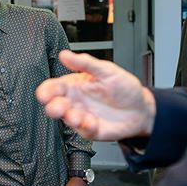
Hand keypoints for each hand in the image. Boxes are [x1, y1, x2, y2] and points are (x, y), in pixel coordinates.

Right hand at [36, 50, 155, 140]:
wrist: (141, 108)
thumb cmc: (124, 88)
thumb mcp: (106, 70)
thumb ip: (85, 63)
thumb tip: (65, 54)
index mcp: (74, 85)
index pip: (52, 87)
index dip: (45, 91)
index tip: (46, 93)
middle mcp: (74, 101)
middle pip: (53, 106)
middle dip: (52, 107)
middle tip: (59, 106)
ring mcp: (81, 116)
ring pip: (65, 120)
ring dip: (69, 117)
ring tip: (78, 116)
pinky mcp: (90, 130)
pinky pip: (82, 130)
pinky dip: (85, 127)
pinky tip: (93, 121)